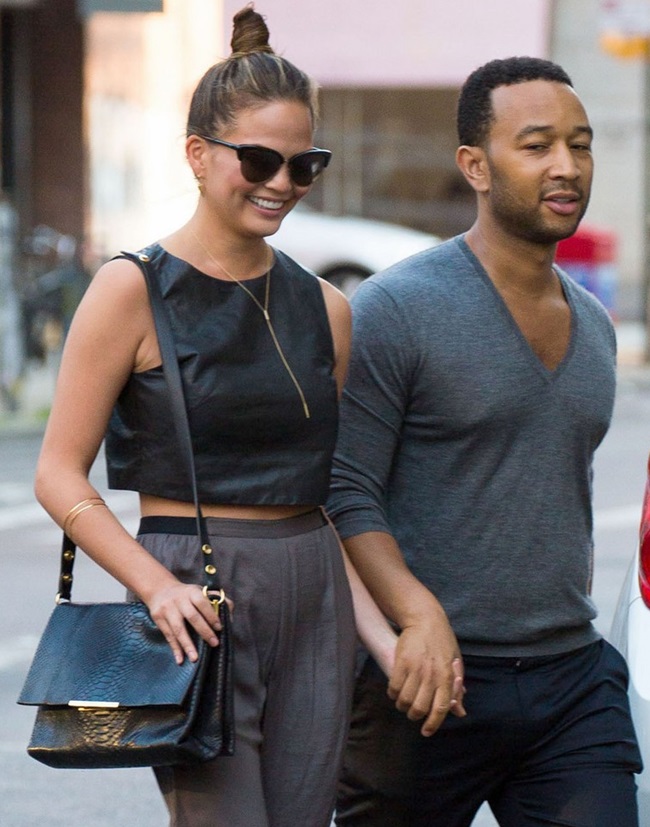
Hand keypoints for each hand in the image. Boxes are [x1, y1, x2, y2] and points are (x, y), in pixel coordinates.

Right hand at [147, 582, 224, 664]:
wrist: (160, 589)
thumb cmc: (187, 594)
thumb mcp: (200, 591)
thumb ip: (217, 601)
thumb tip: (229, 616)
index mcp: (192, 592)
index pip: (202, 603)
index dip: (211, 615)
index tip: (219, 628)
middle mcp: (179, 600)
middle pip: (192, 617)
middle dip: (204, 631)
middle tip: (214, 644)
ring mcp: (168, 609)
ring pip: (178, 629)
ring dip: (187, 645)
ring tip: (195, 658)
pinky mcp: (159, 619)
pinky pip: (168, 636)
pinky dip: (175, 649)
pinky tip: (180, 659)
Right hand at [387, 616, 465, 736]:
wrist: (425, 619)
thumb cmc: (442, 642)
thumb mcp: (455, 664)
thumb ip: (457, 689)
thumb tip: (460, 712)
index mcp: (447, 677)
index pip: (441, 708)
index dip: (433, 724)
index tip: (426, 732)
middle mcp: (431, 675)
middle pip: (420, 708)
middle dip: (414, 715)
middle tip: (412, 713)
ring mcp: (415, 669)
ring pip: (405, 700)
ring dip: (402, 705)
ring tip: (403, 702)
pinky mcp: (401, 662)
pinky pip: (393, 687)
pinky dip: (392, 693)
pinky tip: (395, 691)